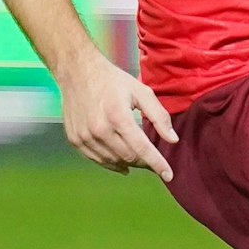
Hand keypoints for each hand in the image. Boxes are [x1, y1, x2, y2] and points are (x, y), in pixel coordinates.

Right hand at [57, 46, 176, 180]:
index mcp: (118, 117)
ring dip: (129, 163)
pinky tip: (121, 162)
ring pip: (113, 161)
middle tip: (155, 161)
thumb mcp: (142, 92)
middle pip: (129, 157)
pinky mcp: (75, 140)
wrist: (78, 72)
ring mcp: (85, 136)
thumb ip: (159, 116)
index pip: (142, 148)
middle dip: (146, 163)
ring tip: (139, 159)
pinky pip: (97, 159)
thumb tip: (173, 140)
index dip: (158, 164)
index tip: (169, 176)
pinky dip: (111, 163)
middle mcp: (99, 129)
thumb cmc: (113, 81)